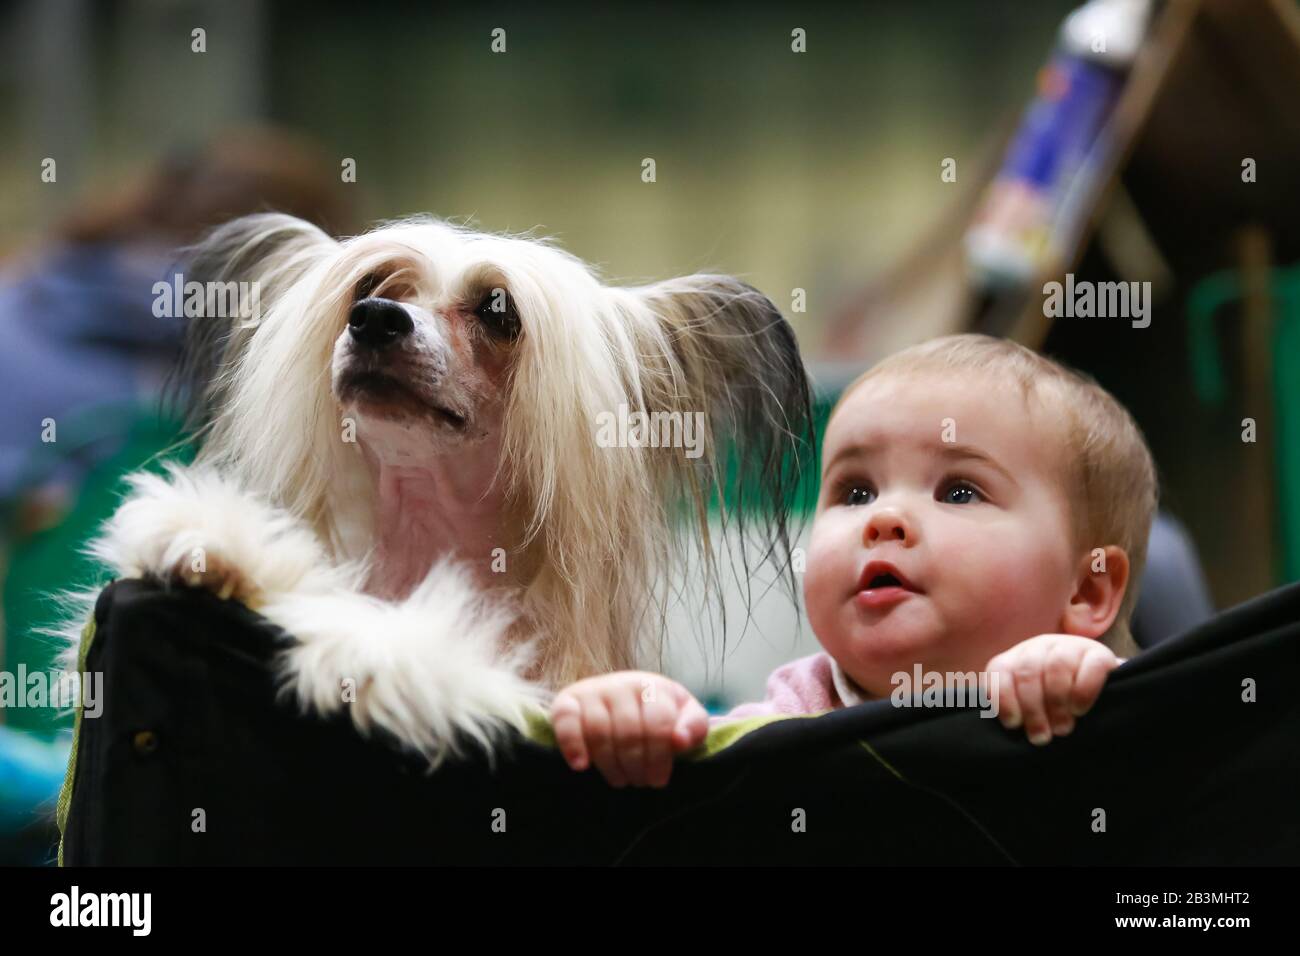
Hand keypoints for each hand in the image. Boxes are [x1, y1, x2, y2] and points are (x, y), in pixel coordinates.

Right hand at [550, 671, 709, 787]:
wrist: (618, 699)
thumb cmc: (656, 714)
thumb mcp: (684, 716)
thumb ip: (694, 726)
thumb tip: (681, 740)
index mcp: (652, 686)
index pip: (658, 724)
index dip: (659, 758)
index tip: (658, 780)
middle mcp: (621, 682)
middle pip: (628, 732)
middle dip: (636, 766)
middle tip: (639, 782)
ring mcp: (592, 690)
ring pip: (600, 732)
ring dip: (610, 765)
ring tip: (620, 780)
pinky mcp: (567, 700)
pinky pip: (566, 721)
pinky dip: (572, 745)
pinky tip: (581, 765)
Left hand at [985, 635, 1121, 745]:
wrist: (1101, 691)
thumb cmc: (1058, 706)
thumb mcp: (1033, 706)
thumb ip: (1017, 710)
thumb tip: (1010, 726)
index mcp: (1019, 657)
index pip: (1000, 669)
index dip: (1003, 698)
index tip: (1013, 724)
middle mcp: (1041, 646)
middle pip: (1027, 671)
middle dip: (1032, 709)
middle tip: (1041, 737)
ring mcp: (1071, 646)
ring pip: (1056, 666)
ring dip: (1056, 702)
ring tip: (1061, 728)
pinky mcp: (1100, 654)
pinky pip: (1091, 667)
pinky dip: (1083, 692)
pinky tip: (1079, 710)